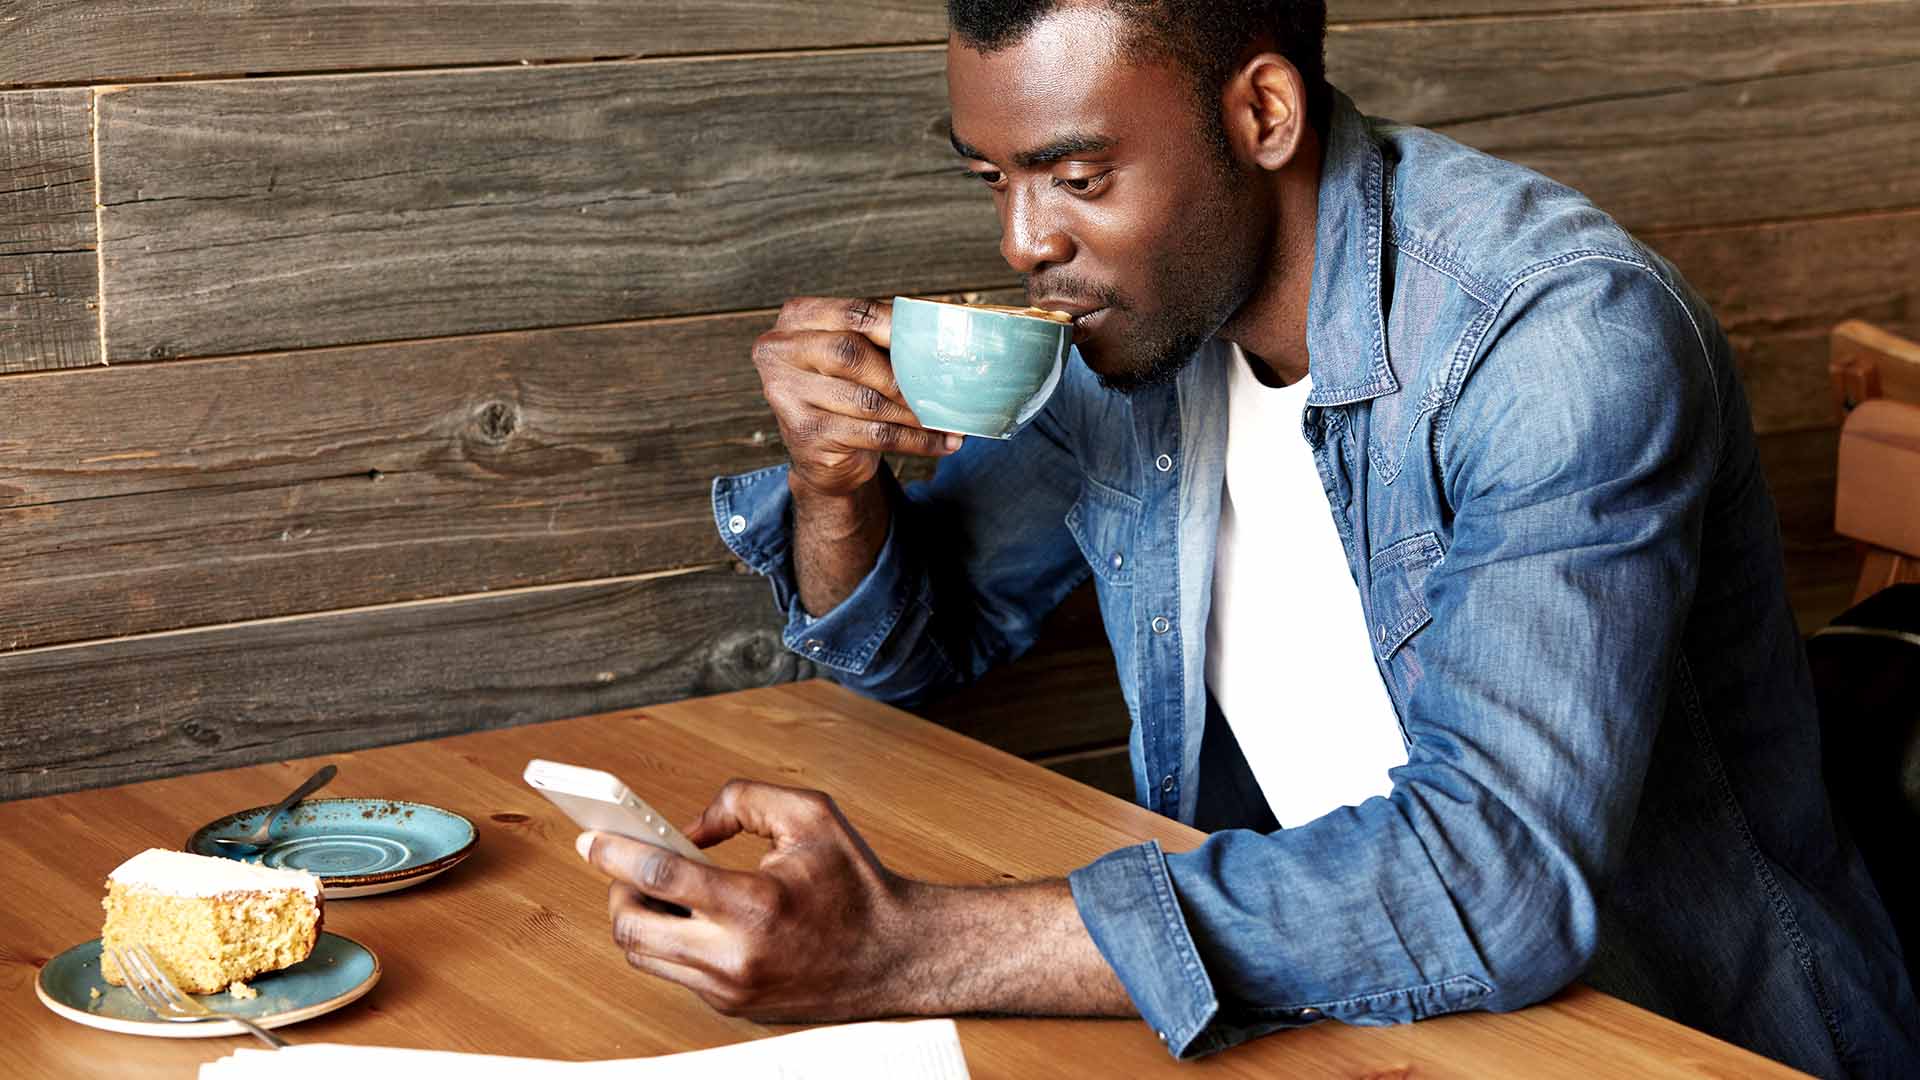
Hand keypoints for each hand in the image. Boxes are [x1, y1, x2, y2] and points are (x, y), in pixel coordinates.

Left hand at [580, 779, 924, 1021]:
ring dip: (637, 919)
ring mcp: (730, 989)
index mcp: (756, 904)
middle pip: (631, 930)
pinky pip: (675, 971)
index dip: (615, 853)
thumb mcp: (810, 815)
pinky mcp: (731, 1007)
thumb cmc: (857, 883)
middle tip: (626, 866)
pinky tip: (691, 915)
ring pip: (644, 958)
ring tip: (659, 890)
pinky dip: (670, 941)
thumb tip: (687, 827)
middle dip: (616, 892)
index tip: (591, 837)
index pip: (659, 878)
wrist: (896, 955)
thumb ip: (741, 801)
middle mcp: (736, 956)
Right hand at [751, 297, 961, 498]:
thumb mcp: (854, 356)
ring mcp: (787, 395)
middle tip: (940, 386)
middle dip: (901, 374)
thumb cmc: (844, 391)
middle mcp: (780, 353)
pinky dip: (916, 440)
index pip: (852, 312)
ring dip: (916, 413)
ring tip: (949, 418)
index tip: (936, 340)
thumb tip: (946, 326)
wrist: (821, 452)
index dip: (897, 325)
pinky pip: (874, 434)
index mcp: (796, 319)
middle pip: (849, 353)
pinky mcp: (807, 434)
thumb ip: (883, 335)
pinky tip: (943, 443)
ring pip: (867, 401)